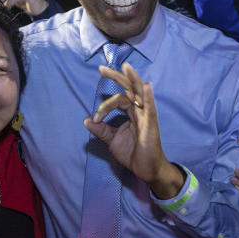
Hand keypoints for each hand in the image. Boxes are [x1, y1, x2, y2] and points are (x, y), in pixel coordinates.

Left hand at [84, 63, 183, 199]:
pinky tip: (146, 86)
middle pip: (129, 88)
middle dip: (117, 77)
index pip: (118, 99)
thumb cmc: (133, 153)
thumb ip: (101, 129)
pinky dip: (148, 97)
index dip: (105, 106)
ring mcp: (146, 116)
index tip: (96, 118)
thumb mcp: (112, 140)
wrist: (146, 170)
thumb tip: (87, 120)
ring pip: (140, 94)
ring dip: (133, 79)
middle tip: (102, 68)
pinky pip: (150, 109)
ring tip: (126, 67)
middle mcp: (139, 110)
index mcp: (131, 112)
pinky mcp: (151, 126)